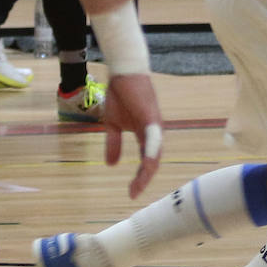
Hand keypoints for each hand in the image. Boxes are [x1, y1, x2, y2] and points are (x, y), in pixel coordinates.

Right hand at [102, 72, 162, 198]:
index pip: (146, 161)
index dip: (140, 178)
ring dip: (148, 169)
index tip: (131, 193)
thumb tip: (112, 165)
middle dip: (144, 179)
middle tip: (133, 193)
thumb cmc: (120, 95)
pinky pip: (153, 138)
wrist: (122, 73)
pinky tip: (147, 162)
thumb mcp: (113, 124)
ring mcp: (154, 126)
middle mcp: (154, 134)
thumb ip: (114, 144)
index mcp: (145, 136)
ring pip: (155, 152)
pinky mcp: (152, 117)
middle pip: (153, 161)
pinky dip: (151, 151)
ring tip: (140, 184)